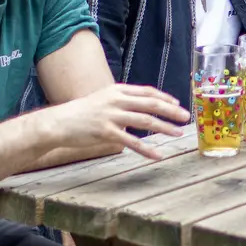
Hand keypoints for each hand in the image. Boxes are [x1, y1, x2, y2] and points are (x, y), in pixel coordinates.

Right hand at [50, 83, 189, 159]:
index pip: (147, 92)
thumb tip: (142, 107)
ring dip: (165, 127)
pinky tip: (158, 155)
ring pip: (145, 121)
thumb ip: (122, 101)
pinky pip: (132, 142)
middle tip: (186, 117)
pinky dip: (147, 149)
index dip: (165, 97)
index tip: (178, 104)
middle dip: (171, 110)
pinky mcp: (107, 132)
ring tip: (178, 133)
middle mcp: (117, 100)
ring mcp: (112, 116)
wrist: (59, 122)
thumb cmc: (82, 113)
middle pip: (151, 104)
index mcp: (118, 91)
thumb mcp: (104, 99)